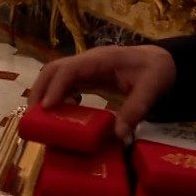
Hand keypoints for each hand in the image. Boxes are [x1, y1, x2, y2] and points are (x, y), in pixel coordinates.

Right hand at [28, 44, 176, 138]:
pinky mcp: (87, 76)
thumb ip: (135, 110)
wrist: (162, 61)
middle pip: (53, 69)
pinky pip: (64, 83)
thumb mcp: (152, 90)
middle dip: (39, 90)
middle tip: (33, 115)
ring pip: (55, 75)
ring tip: (38, 117)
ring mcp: (85, 67)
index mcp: (101, 59)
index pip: (69, 69)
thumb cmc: (156, 71)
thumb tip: (117, 136)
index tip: (46, 108)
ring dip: (43, 93)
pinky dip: (56, 96)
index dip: (55, 87)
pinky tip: (58, 113)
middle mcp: (88, 61)